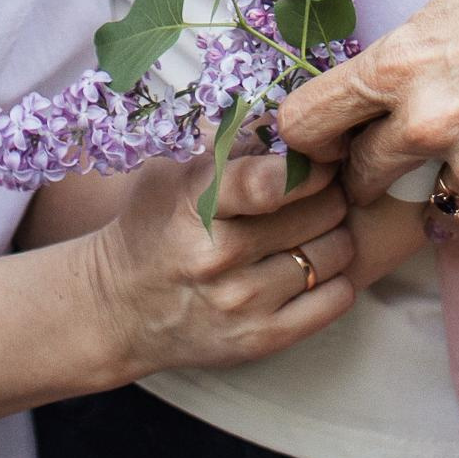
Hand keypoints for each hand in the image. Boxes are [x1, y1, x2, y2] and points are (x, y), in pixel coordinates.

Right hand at [85, 152, 357, 380]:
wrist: (120, 309)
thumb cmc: (157, 225)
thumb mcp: (177, 171)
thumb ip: (232, 142)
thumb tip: (295, 117)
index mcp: (197, 206)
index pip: (270, 182)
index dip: (309, 164)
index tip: (317, 155)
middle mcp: (219, 258)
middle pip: (321, 209)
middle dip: (330, 191)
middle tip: (320, 190)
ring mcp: (242, 304)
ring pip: (336, 251)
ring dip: (336, 232)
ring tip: (315, 227)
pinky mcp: (260, 340)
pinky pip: (336, 298)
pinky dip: (338, 275)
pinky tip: (315, 264)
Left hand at [281, 0, 458, 221]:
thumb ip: (408, 49)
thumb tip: (376, 80)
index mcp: (401, 63)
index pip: (303, 124)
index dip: (308, 133)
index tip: (321, 133)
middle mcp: (428, 122)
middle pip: (357, 176)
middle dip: (367, 165)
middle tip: (391, 145)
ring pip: (419, 205)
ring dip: (430, 186)